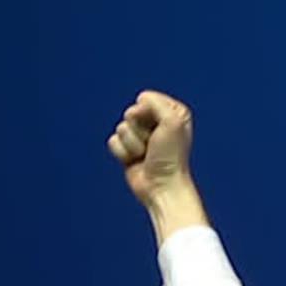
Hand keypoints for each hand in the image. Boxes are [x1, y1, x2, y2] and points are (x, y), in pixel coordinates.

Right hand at [107, 91, 198, 208]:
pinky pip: (113, 141)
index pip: (145, 99)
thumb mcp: (172, 121)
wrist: (161, 186)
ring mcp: (140, 136)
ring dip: (132, 144)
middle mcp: (156, 121)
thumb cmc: (170, 156)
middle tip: (152, 144)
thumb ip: (156, 103)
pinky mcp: (128, 149)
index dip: (147, 113)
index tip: (159, 129)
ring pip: (121, 128)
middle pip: (130, 113)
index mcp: (172, 111)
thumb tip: (139, 100)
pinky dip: (122, 153)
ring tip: (145, 155)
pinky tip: (135, 161)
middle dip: (138, 130)